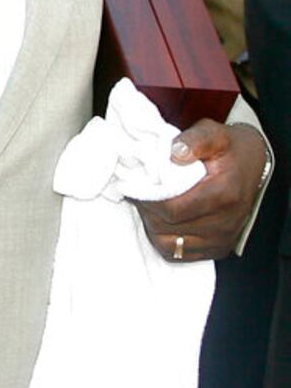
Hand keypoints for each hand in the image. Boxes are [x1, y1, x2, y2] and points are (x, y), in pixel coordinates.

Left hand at [135, 121, 268, 261]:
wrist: (253, 164)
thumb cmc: (229, 149)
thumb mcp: (214, 134)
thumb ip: (194, 140)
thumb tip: (174, 152)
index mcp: (222, 195)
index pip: (171, 210)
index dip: (146, 200)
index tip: (135, 185)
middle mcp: (224, 222)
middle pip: (166, 228)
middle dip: (146, 211)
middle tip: (138, 193)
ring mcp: (222, 238)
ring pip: (169, 244)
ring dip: (152, 226)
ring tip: (150, 206)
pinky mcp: (218, 248)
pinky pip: (178, 254)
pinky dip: (164, 240)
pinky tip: (162, 221)